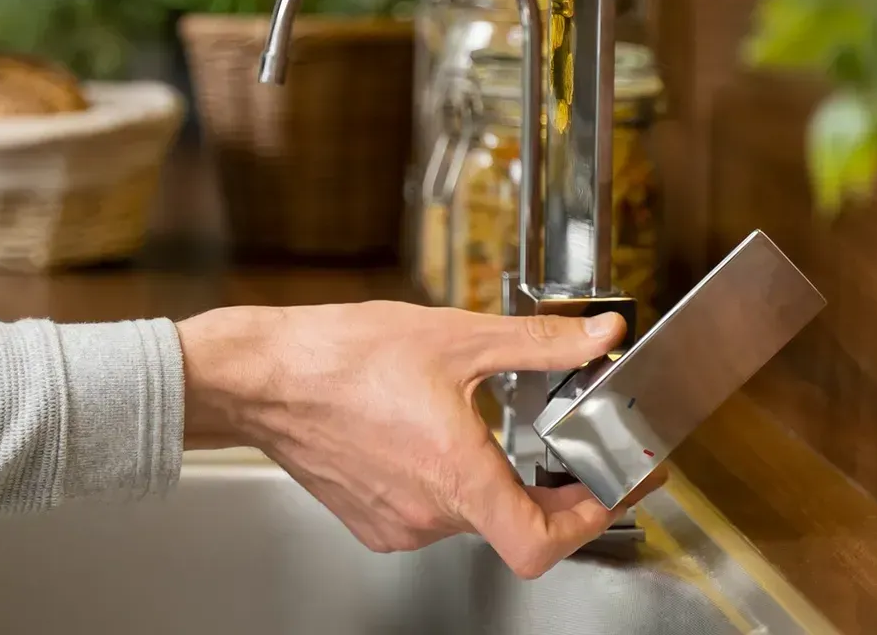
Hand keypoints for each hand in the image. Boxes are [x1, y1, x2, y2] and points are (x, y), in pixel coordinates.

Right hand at [177, 303, 653, 577]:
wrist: (262, 377)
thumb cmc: (341, 357)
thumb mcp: (456, 337)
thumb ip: (539, 343)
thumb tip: (598, 336)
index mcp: (456, 475)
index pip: (544, 540)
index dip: (592, 515)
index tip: (614, 485)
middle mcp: (428, 514)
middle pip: (514, 523)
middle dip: (550, 487)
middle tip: (575, 450)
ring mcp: (397, 524)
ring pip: (471, 516)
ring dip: (495, 480)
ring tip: (494, 429)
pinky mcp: (371, 521)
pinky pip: (430, 514)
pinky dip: (449, 483)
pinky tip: (435, 437)